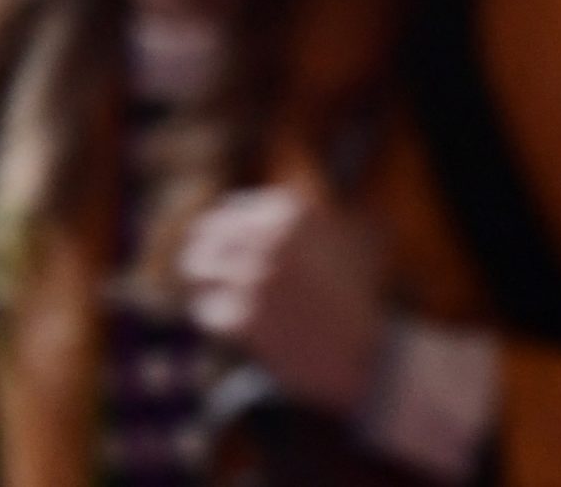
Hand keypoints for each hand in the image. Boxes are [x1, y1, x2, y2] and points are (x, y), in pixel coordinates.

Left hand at [180, 186, 386, 414]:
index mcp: (293, 211)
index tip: (222, 247)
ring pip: (200, 271)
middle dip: (206, 255)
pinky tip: (242, 325)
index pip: (232, 210)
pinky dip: (218, 318)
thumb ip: (287, 222)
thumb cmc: (345, 295)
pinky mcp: (243, 317)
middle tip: (206, 273)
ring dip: (207, 285)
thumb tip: (232, 213)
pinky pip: (207, 309)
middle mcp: (270, 238)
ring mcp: (255, 277)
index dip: (224, 230)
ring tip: (224, 297)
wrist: (361, 350)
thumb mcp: (332, 239)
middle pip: (206, 235)